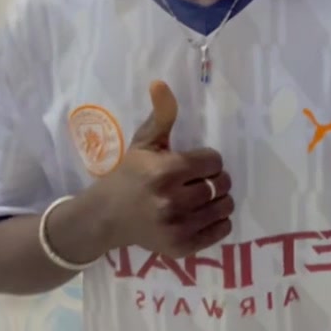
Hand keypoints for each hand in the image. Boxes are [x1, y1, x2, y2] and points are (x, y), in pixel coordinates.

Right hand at [90, 81, 233, 257]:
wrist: (106, 217)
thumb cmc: (129, 175)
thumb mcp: (143, 143)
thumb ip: (161, 115)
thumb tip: (161, 83)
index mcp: (165, 171)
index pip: (213, 161)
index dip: (207, 160)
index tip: (195, 163)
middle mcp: (172, 201)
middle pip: (222, 183)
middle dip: (215, 179)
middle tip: (200, 181)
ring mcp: (177, 227)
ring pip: (224, 207)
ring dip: (220, 200)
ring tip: (203, 197)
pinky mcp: (181, 247)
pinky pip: (221, 231)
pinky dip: (218, 222)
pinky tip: (202, 215)